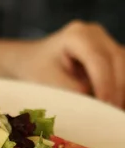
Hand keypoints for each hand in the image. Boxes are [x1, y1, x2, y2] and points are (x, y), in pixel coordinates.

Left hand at [0, 21, 124, 106]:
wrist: (31, 60)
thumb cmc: (36, 69)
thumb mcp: (50, 82)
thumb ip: (74, 91)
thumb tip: (98, 105)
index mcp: (76, 35)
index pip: (99, 60)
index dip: (105, 85)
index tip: (105, 107)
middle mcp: (94, 33)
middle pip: (117, 61)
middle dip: (117, 89)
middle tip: (112, 115)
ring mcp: (104, 41)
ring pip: (124, 65)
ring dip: (121, 89)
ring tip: (113, 112)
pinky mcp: (110, 52)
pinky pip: (122, 70)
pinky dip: (119, 87)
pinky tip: (114, 104)